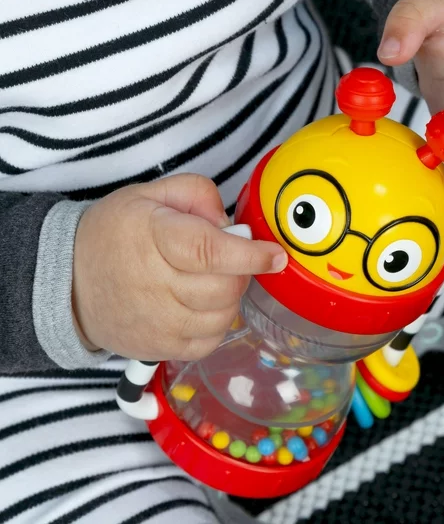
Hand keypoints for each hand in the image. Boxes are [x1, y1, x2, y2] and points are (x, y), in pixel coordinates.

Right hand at [72, 174, 286, 360]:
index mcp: (155, 237)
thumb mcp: (151, 194)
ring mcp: (156, 322)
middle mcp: (154, 284)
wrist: (67, 280)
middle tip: (230, 258)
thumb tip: (233, 225)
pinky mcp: (157, 348)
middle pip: (224, 287)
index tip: (276, 255)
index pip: (211, 251)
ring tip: (213, 280)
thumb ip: (198, 194)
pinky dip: (216, 324)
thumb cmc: (115, 232)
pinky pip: (207, 343)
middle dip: (241, 271)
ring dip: (230, 297)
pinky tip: (202, 305)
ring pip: (221, 317)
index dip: (251, 255)